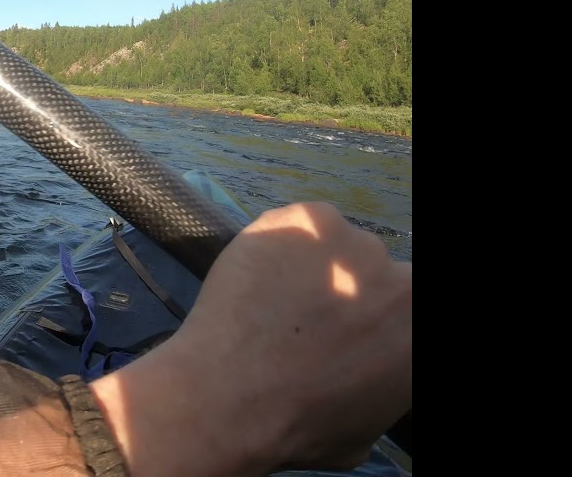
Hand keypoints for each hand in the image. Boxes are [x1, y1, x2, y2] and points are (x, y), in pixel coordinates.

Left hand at [91, 202, 411, 476]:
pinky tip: (254, 276)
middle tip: (302, 313)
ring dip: (308, 267)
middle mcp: (403, 284)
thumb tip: (366, 389)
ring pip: (334, 247)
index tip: (344, 321)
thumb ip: (378, 393)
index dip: (372, 312)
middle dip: (347, 288)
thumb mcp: (362, 433)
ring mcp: (358, 246)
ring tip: (268, 298)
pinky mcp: (312, 220)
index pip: (404, 306)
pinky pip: (297, 224)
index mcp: (420, 331)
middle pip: (376, 272)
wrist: (234, 394)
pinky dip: (276, 242)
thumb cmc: (298, 424)